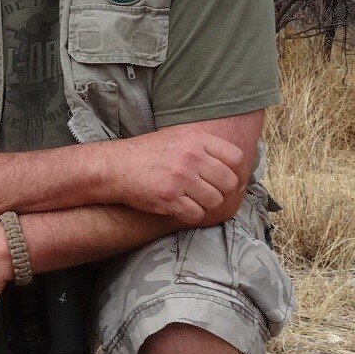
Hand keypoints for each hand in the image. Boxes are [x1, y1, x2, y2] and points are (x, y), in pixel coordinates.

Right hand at [108, 123, 245, 225]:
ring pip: (215, 201)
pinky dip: (192, 215)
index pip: (236, 158)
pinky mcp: (169, 197)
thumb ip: (206, 147)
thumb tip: (237, 165)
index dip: (237, 173)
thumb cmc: (149, 154)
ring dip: (207, 205)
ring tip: (193, 200)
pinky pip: (196, 214)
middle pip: (229, 182)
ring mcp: (180, 177)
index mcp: (197, 140)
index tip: (230, 180)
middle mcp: (191, 157)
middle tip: (211, 194)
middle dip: (223, 192)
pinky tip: (182, 209)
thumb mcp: (179, 138)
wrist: (117, 166)